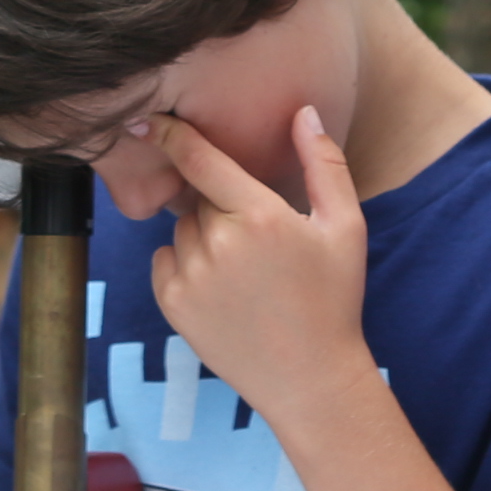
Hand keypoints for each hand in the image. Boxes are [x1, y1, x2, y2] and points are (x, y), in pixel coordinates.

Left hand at [143, 109, 377, 432]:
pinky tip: (222, 288)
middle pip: (197, 197)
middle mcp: (218, 243)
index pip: (200, 159)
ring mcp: (191, 276)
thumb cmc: (334, 299)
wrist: (310, 378)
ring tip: (244, 270)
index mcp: (259, 216)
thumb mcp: (346, 226)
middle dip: (219, 205)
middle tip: (257, 240)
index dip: (170, 133)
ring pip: (181, 229)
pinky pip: (163, 261)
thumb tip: (303, 111)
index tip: (144, 118)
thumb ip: (324, 162)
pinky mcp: (173, 304)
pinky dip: (182, 264)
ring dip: (202, 235)